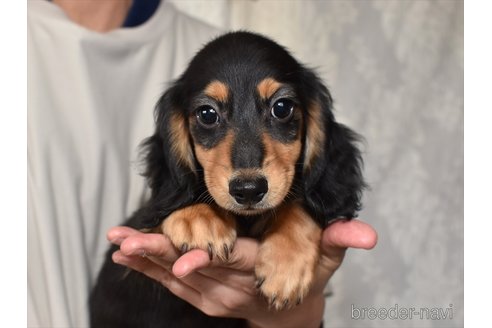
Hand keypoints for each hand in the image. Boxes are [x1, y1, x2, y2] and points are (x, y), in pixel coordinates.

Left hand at [109, 219, 376, 327]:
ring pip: (176, 278)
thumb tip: (367, 234)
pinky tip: (124, 257)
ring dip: (147, 262)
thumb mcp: (327, 258)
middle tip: (126, 241)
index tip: (180, 259)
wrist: (287, 311)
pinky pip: (171, 284)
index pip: (233, 263)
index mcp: (259, 269)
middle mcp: (231, 285)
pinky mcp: (201, 296)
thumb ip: (339, 240)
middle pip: (194, 269)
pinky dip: (148, 271)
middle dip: (160, 256)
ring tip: (118, 245)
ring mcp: (213, 294)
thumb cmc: (306, 274)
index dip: (208, 259)